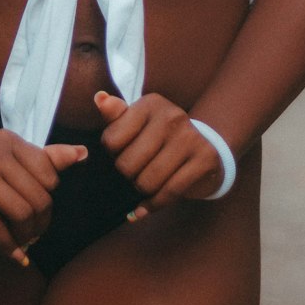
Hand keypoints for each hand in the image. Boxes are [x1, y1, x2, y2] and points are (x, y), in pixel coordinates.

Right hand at [0, 131, 86, 265]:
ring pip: (20, 212)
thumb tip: (83, 153)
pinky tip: (16, 257)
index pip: (49, 174)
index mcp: (9, 139)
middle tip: (35, 234)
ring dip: (26, 236)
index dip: (49, 198)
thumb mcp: (11, 161)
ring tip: (24, 242)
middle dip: (40, 223)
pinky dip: (9, 247)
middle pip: (38, 196)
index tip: (39, 210)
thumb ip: (47, 159)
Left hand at [94, 90, 223, 218]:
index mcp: (150, 104)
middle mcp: (172, 116)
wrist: (204, 148)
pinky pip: (169, 193)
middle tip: (135, 172)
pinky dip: (153, 205)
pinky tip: (146, 206)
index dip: (112, 155)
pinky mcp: (205, 159)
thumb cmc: (160, 137)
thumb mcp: (137, 123)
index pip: (111, 141)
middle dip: (127, 175)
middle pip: (127, 165)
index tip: (123, 154)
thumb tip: (100, 98)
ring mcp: (190, 137)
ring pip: (147, 182)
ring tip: (145, 183)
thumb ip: (115, 116)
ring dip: (141, 191)